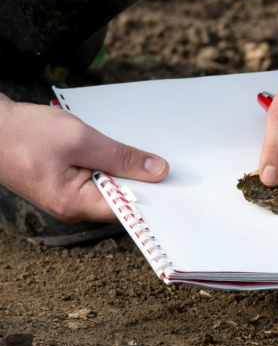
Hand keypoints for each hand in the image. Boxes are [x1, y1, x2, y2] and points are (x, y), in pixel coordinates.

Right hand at [0, 95, 169, 222]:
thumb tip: (159, 171)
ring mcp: (69, 197)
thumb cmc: (26, 133)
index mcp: (77, 205)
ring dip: (129, 171)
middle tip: (176, 166)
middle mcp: (75, 208)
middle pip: (123, 201)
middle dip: (147, 184)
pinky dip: (113, 165)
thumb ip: (121, 157)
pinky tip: (125, 150)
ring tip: (154, 154)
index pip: (130, 212)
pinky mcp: (66, 183)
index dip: (158, 201)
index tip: (183, 189)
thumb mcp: (81, 140)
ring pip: (113, 188)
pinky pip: (100, 179)